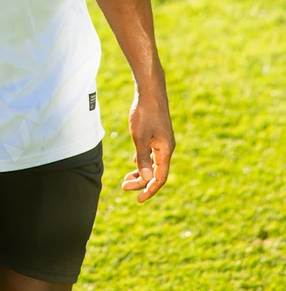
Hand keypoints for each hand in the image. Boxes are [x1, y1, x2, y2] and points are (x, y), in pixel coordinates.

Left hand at [122, 87, 174, 202]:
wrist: (150, 91)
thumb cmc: (144, 113)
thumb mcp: (139, 137)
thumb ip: (142, 158)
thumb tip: (146, 178)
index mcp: (165, 151)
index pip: (159, 178)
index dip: (149, 190)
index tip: (138, 200)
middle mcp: (166, 148)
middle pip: (156, 172)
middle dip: (141, 182)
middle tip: (124, 187)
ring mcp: (162, 141)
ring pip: (153, 163)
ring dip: (141, 172)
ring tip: (126, 179)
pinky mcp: (158, 135)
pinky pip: (152, 154)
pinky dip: (143, 160)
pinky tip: (134, 161)